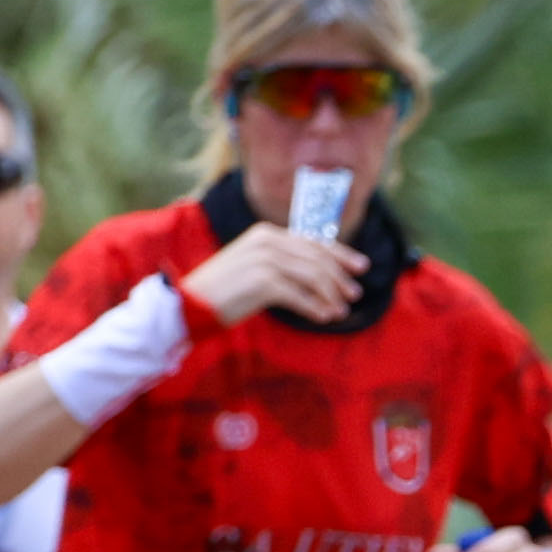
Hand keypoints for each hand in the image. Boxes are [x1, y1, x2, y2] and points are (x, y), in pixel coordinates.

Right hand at [182, 218, 361, 328]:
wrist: (190, 303)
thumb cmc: (224, 290)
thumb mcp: (254, 266)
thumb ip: (283, 264)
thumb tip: (320, 276)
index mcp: (266, 233)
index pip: (313, 241)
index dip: (341, 254)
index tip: (361, 267)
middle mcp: (267, 241)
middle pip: (317, 258)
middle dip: (340, 277)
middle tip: (355, 294)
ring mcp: (265, 260)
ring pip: (313, 277)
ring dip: (331, 296)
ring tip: (341, 312)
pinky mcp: (262, 282)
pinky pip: (300, 296)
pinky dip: (316, 308)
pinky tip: (324, 318)